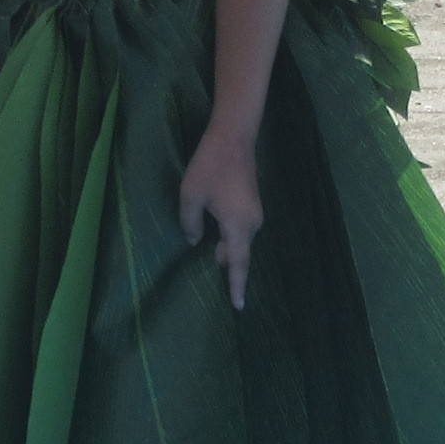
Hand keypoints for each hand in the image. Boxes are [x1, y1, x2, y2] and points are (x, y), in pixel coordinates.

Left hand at [176, 121, 263, 309]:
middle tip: (221, 288)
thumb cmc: (210, 166)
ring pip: (240, 241)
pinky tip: (218, 242)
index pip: (237, 263)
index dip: (236, 285)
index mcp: (237, 226)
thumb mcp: (190, 197)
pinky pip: (241, 230)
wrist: (233, 137)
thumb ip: (190, 223)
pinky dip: (231, 239)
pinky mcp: (252, 204)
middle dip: (230, 269)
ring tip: (214, 263)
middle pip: (240, 253)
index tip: (239, 306)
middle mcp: (251, 224)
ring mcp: (254, 213)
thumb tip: (196, 241)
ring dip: (229, 252)